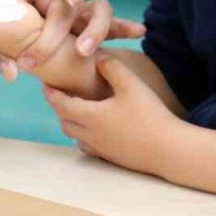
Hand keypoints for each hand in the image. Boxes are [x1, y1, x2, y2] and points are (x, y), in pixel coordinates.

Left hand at [0, 0, 146, 81]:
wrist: (9, 17)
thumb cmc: (5, 17)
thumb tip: (11, 74)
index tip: (72, 0)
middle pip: (85, 6)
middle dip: (80, 29)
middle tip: (76, 50)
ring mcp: (81, 14)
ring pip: (102, 14)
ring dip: (99, 33)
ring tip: (89, 52)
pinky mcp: (86, 31)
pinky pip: (111, 28)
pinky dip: (124, 29)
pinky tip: (139, 32)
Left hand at [44, 54, 176, 175]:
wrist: (169, 150)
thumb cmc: (149, 115)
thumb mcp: (131, 85)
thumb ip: (111, 68)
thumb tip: (97, 56)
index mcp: (90, 116)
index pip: (61, 104)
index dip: (52, 94)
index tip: (46, 83)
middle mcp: (90, 135)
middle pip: (65, 122)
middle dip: (60, 108)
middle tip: (61, 94)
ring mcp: (101, 149)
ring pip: (76, 136)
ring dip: (72, 123)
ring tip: (78, 109)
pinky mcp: (112, 158)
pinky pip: (89, 147)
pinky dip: (85, 136)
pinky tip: (97, 128)